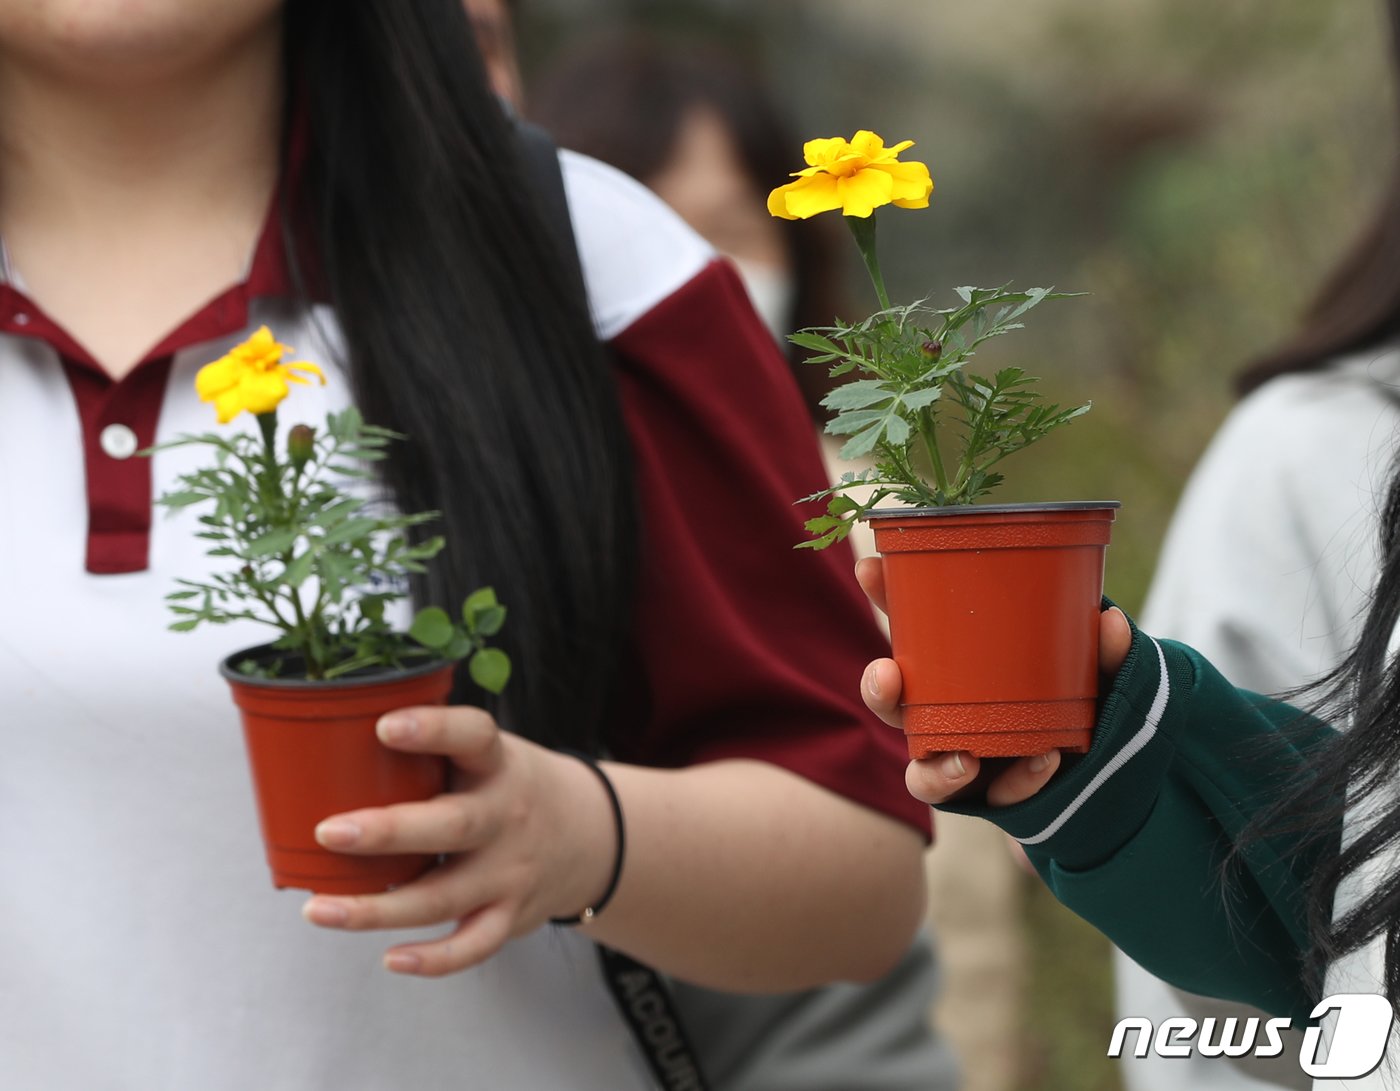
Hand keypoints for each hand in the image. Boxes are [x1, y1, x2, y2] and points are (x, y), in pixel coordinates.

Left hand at [300, 707, 614, 976]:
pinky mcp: (510, 915)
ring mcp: (511, 871)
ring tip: (318, 910)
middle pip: (453, 826)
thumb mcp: (486, 754)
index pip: (474, 736)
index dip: (433, 730)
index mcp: (498, 765)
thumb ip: (431, 750)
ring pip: (446, 896)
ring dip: (379, 909)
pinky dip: (434, 960)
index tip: (384, 726)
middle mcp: (508, 817)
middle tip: (329, 832)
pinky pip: (473, 946)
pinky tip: (390, 959)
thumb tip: (328, 738)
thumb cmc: (506, 787)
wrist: (587, 835)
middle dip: (390, 832)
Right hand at [855, 555, 1131, 808]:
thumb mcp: (1096, 664)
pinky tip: (1040, 762)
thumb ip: (1102, 649)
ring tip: (964, 760)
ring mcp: (967, 760)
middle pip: (893, 707)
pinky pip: (996, 798)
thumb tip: (1108, 624)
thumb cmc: (1086, 696)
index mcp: (957, 670)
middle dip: (877, 690)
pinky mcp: (999, 797)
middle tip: (886, 677)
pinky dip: (1019, 782)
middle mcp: (948, 715)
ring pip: (923, 773)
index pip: (910, 630)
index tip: (870, 569)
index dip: (883, 599)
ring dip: (935, 769)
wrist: (1115, 764)